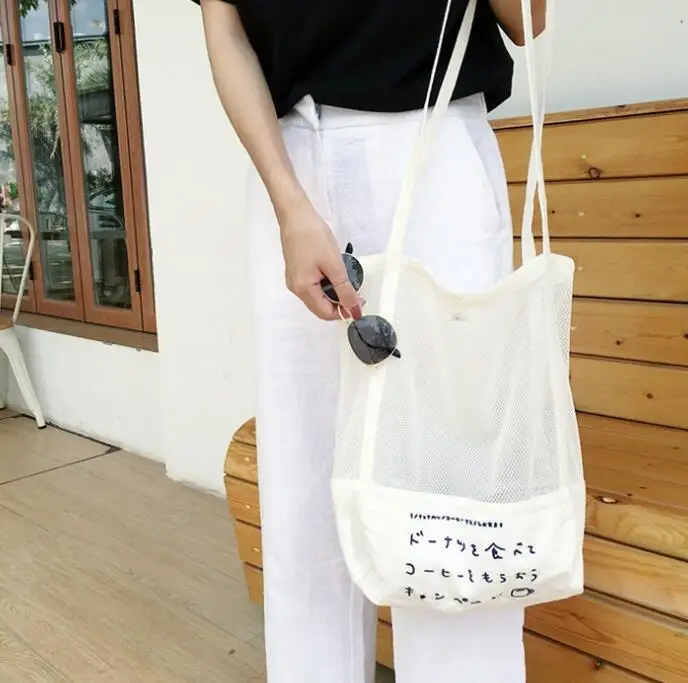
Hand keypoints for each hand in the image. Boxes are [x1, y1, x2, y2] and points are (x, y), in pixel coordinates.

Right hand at [277, 197, 361, 320]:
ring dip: (333, 293)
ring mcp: (294, 279)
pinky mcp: (296, 270)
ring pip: (317, 296)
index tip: (360, 301)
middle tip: (356, 290)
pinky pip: (313, 286)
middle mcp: (296, 288)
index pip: (325, 313)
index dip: (344, 311)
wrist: (295, 213)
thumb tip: (354, 311)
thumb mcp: (334, 264)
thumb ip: (345, 290)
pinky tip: (334, 272)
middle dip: (339, 303)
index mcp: (303, 289)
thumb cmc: (313, 236)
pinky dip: (326, 284)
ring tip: (346, 279)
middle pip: (320, 307)